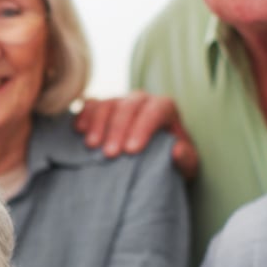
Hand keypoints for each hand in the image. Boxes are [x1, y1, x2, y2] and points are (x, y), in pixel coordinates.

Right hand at [76, 92, 198, 179]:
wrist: (153, 160)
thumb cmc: (171, 162)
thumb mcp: (187, 167)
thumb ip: (187, 159)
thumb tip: (176, 150)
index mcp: (165, 108)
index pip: (155, 111)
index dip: (143, 128)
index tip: (132, 151)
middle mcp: (142, 100)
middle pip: (128, 106)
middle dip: (117, 129)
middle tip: (109, 154)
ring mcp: (119, 101)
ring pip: (107, 103)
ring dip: (97, 123)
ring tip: (91, 146)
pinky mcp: (101, 107)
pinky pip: (89, 104)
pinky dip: (83, 115)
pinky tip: (78, 131)